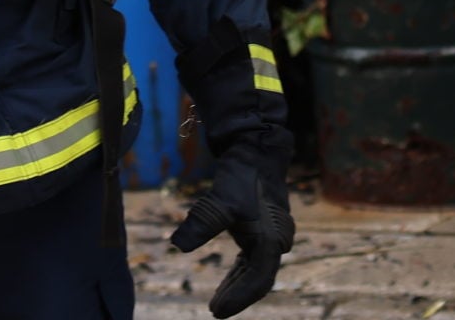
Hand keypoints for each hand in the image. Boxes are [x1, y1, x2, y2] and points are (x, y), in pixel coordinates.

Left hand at [169, 157, 294, 317]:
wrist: (256, 150)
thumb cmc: (242, 175)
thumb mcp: (220, 200)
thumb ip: (201, 223)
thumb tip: (177, 245)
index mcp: (271, 239)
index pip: (258, 280)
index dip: (238, 298)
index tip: (216, 311)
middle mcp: (276, 242)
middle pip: (258, 280)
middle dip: (237, 296)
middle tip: (213, 309)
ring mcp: (271, 236)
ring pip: (255, 271)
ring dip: (237, 286)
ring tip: (216, 302)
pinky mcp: (263, 230)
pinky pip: (253, 259)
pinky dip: (239, 272)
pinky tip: (227, 281)